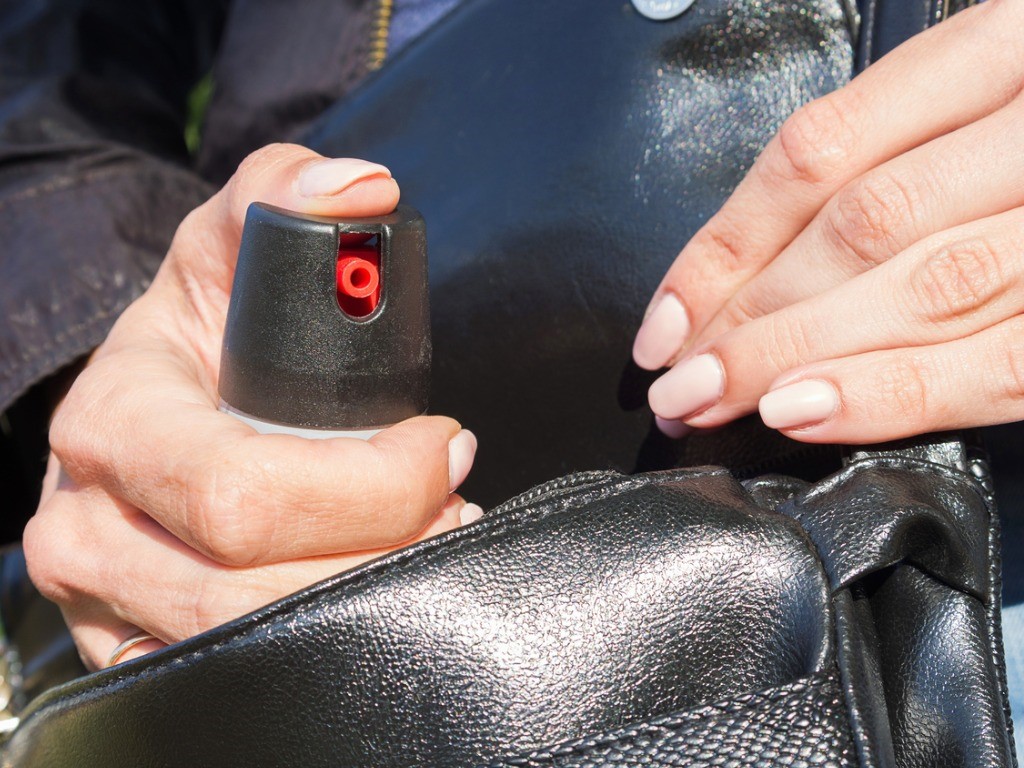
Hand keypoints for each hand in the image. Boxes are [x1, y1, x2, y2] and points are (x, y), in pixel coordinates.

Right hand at [25, 144, 480, 669]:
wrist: (149, 402)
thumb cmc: (201, 330)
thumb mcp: (229, 246)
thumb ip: (286, 197)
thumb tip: (364, 189)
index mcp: (111, 427)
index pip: (245, 493)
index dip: (370, 485)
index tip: (444, 445)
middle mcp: (88, 529)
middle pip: (257, 590)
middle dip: (385, 552)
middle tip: (452, 503)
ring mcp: (107, 603)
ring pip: (254, 647)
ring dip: (368, 604)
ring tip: (431, 544)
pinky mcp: (132, 648)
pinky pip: (234, 675)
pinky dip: (319, 645)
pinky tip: (367, 596)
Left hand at [633, 1, 1023, 442]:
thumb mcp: (993, 93)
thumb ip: (897, 153)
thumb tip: (753, 269)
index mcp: (1007, 44)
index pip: (822, 150)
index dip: (727, 242)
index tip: (666, 315)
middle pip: (860, 227)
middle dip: (748, 315)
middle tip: (677, 378)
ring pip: (921, 289)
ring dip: (797, 356)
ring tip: (712, 401)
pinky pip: (1002, 359)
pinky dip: (898, 390)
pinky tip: (811, 411)